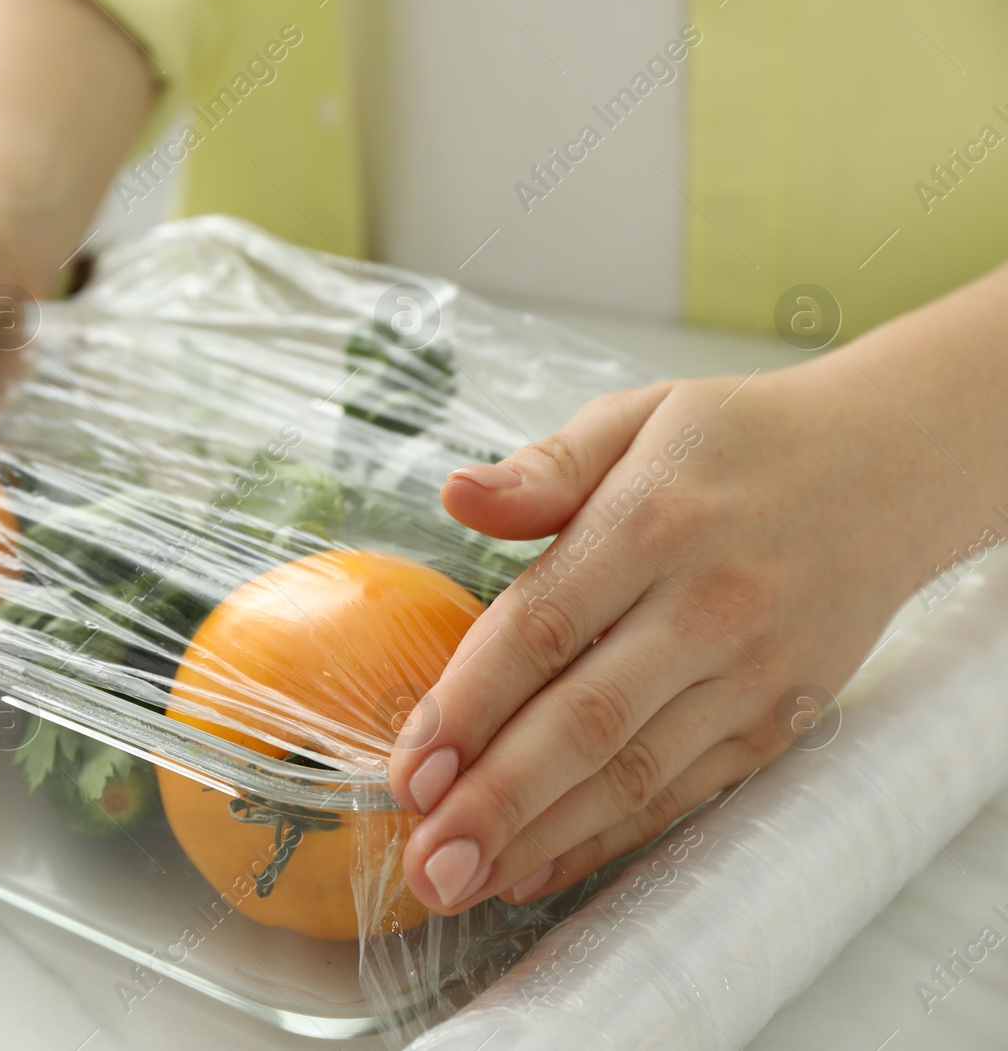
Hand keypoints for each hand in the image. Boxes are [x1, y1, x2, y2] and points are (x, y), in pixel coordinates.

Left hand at [387, 357, 942, 912]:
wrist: (892, 468)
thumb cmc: (735, 442)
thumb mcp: (637, 417)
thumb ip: (544, 468)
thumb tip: (453, 494)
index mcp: (653, 520)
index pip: (543, 627)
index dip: (470, 704)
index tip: (408, 767)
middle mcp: (708, 606)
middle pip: (587, 721)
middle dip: (498, 801)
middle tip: (425, 863)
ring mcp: (753, 672)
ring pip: (636, 774)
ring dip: (543, 837)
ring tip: (462, 883)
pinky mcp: (780, 719)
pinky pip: (685, 793)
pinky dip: (609, 840)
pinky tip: (538, 869)